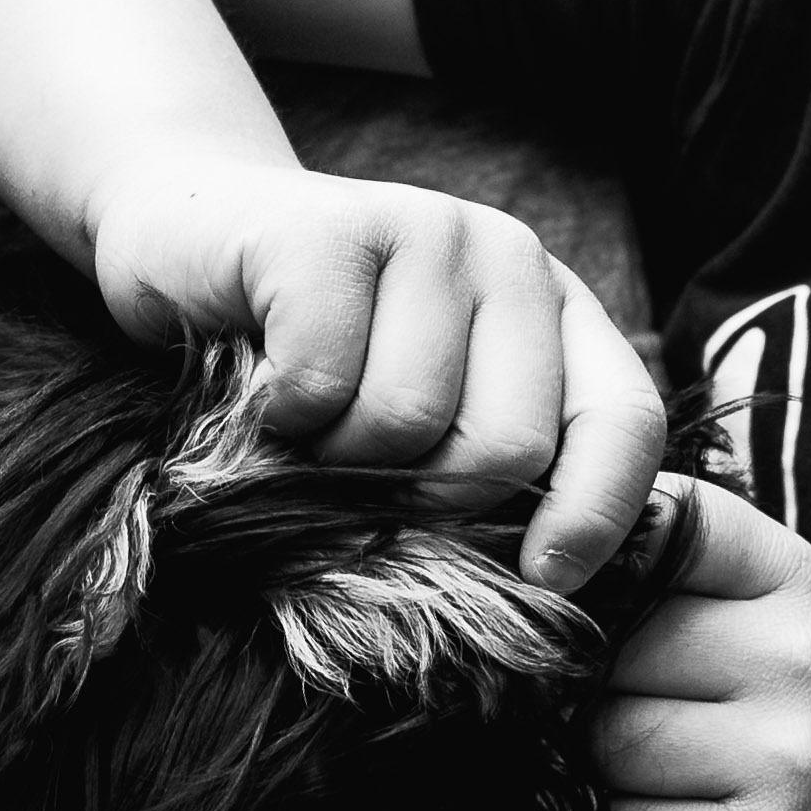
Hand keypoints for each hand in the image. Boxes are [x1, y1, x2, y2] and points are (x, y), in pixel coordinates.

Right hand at [79, 155, 663, 587]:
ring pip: (407, 421)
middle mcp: (506, 255)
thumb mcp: (422, 411)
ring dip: (334, 454)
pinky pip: (322, 383)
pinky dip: (278, 413)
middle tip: (361, 461)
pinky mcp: (327, 228)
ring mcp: (421, 227)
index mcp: (554, 309)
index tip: (543, 575)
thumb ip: (485, 468)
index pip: (624, 420)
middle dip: (422, 491)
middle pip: (508, 445)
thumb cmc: (312, 353)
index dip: (596, 513)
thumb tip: (533, 583)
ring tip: (307, 412)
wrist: (186, 236)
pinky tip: (262, 377)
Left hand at [592, 481, 810, 810]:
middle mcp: (800, 659)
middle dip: (599, 689)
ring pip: (605, 742)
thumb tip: (517, 568)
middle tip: (656, 716)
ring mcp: (786, 762)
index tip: (579, 596)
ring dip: (609, 769)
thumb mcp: (784, 614)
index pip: (657, 525)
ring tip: (676, 777)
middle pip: (608, 650)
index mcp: (796, 579)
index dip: (596, 560)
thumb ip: (677, 570)